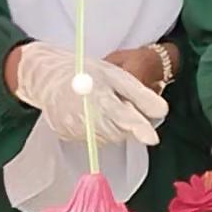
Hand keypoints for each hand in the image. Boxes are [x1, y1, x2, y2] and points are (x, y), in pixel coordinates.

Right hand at [13, 42, 166, 146]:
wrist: (49, 77)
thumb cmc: (86, 72)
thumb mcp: (116, 76)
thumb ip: (139, 95)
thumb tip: (162, 112)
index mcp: (101, 98)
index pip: (126, 118)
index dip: (140, 128)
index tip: (153, 138)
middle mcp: (87, 117)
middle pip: (118, 133)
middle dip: (124, 124)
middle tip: (118, 106)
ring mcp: (74, 128)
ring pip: (105, 139)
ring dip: (109, 127)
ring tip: (101, 107)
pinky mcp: (66, 134)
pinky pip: (89, 140)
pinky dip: (95, 130)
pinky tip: (88, 114)